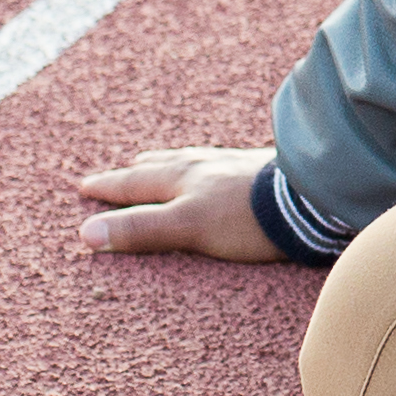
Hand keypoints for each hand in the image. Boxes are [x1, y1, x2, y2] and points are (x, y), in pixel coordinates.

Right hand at [75, 145, 283, 261]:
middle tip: (119, 169)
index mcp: (182, 178)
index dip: (109, 188)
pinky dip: (203, 166)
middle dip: (135, 172)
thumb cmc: (246, 215)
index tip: (85, 187)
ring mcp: (233, 165)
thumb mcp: (186, 226)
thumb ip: (140, 229)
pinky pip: (218, 165)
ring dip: (169, 163)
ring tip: (158, 162)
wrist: (310, 198)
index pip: (135, 184)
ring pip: (191, 162)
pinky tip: (214, 168)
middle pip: (162, 167)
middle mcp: (204, 166)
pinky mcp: (259, 171)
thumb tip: (86, 233)